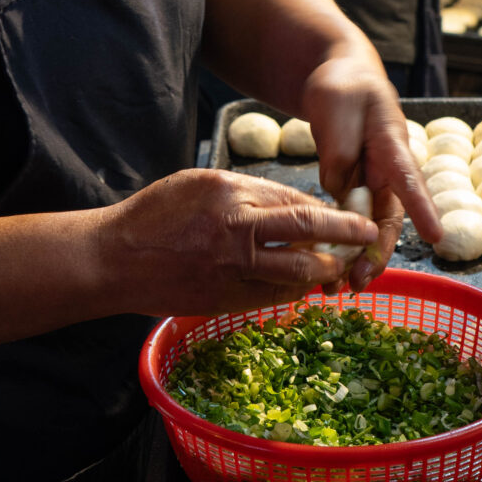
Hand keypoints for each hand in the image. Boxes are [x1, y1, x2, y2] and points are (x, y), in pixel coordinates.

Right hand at [98, 168, 378, 315]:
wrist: (111, 260)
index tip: (351, 215)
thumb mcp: (198, 185)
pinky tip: (305, 287)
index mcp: (230, 191)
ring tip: (339, 269)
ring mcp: (232, 264)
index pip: (295, 200)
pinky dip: (296, 290)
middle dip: (347, 233)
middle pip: (308, 228)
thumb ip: (247, 192)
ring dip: (326, 269)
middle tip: (370, 235)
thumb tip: (294, 204)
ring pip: (298, 268)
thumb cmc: (154, 217)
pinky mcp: (226, 296)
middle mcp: (236, 226)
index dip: (329, 210)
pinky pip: (275, 294)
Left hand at [300, 53, 441, 289]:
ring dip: (358, 258)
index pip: (410, 179)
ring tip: (341, 287)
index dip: (423, 210)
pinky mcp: (352, 188)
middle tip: (362, 279)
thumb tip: (337, 188)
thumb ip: (339, 149)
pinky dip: (342, 245)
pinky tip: (327, 270)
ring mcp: (371, 182)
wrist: (340, 78)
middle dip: (379, 252)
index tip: (436, 237)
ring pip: (370, 227)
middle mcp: (387, 171)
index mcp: (392, 145)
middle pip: (389, 217)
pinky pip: (349, 221)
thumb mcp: (335, 106)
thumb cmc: (344, 87)